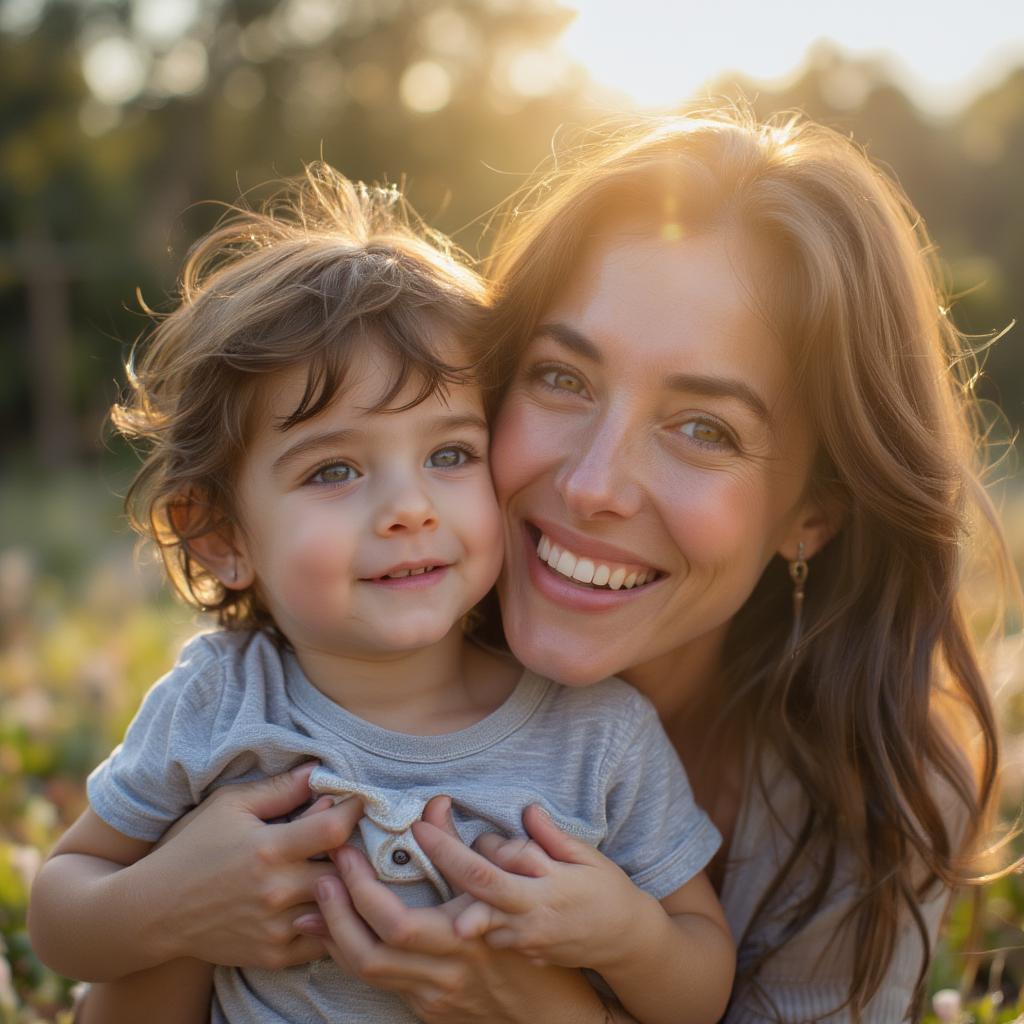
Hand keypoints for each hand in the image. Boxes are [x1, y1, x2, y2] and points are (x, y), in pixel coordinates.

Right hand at [136, 763, 361, 968]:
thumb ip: (279, 788)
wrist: (153, 911)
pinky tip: (328, 901)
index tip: (361, 801)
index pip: (334, 829)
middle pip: (345, 871)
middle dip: (356, 851)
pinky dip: (332, 921)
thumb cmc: (192, 848)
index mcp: (269, 849)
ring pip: (339, 907)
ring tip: (348, 868)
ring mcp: (277, 927)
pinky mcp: (274, 955)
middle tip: (361, 837)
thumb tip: (318, 770)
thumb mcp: (230, 806)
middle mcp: (277, 891)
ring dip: (347, 888)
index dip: (355, 810)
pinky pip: (324, 942)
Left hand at [311, 796, 610, 1022]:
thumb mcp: (525, 891)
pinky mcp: (429, 1009)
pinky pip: (379, 981)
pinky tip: (334, 930)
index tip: (374, 834)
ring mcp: (439, 991)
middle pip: (389, 936)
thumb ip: (478, 847)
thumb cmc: (544, 945)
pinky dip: (351, 952)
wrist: (556, 1021)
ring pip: (372, 965)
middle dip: (351, 897)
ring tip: (319, 894)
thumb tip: (440, 805)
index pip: (432, 896)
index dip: (394, 865)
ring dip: (337, 928)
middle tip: (333, 863)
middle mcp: (458, 961)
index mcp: (484, 926)